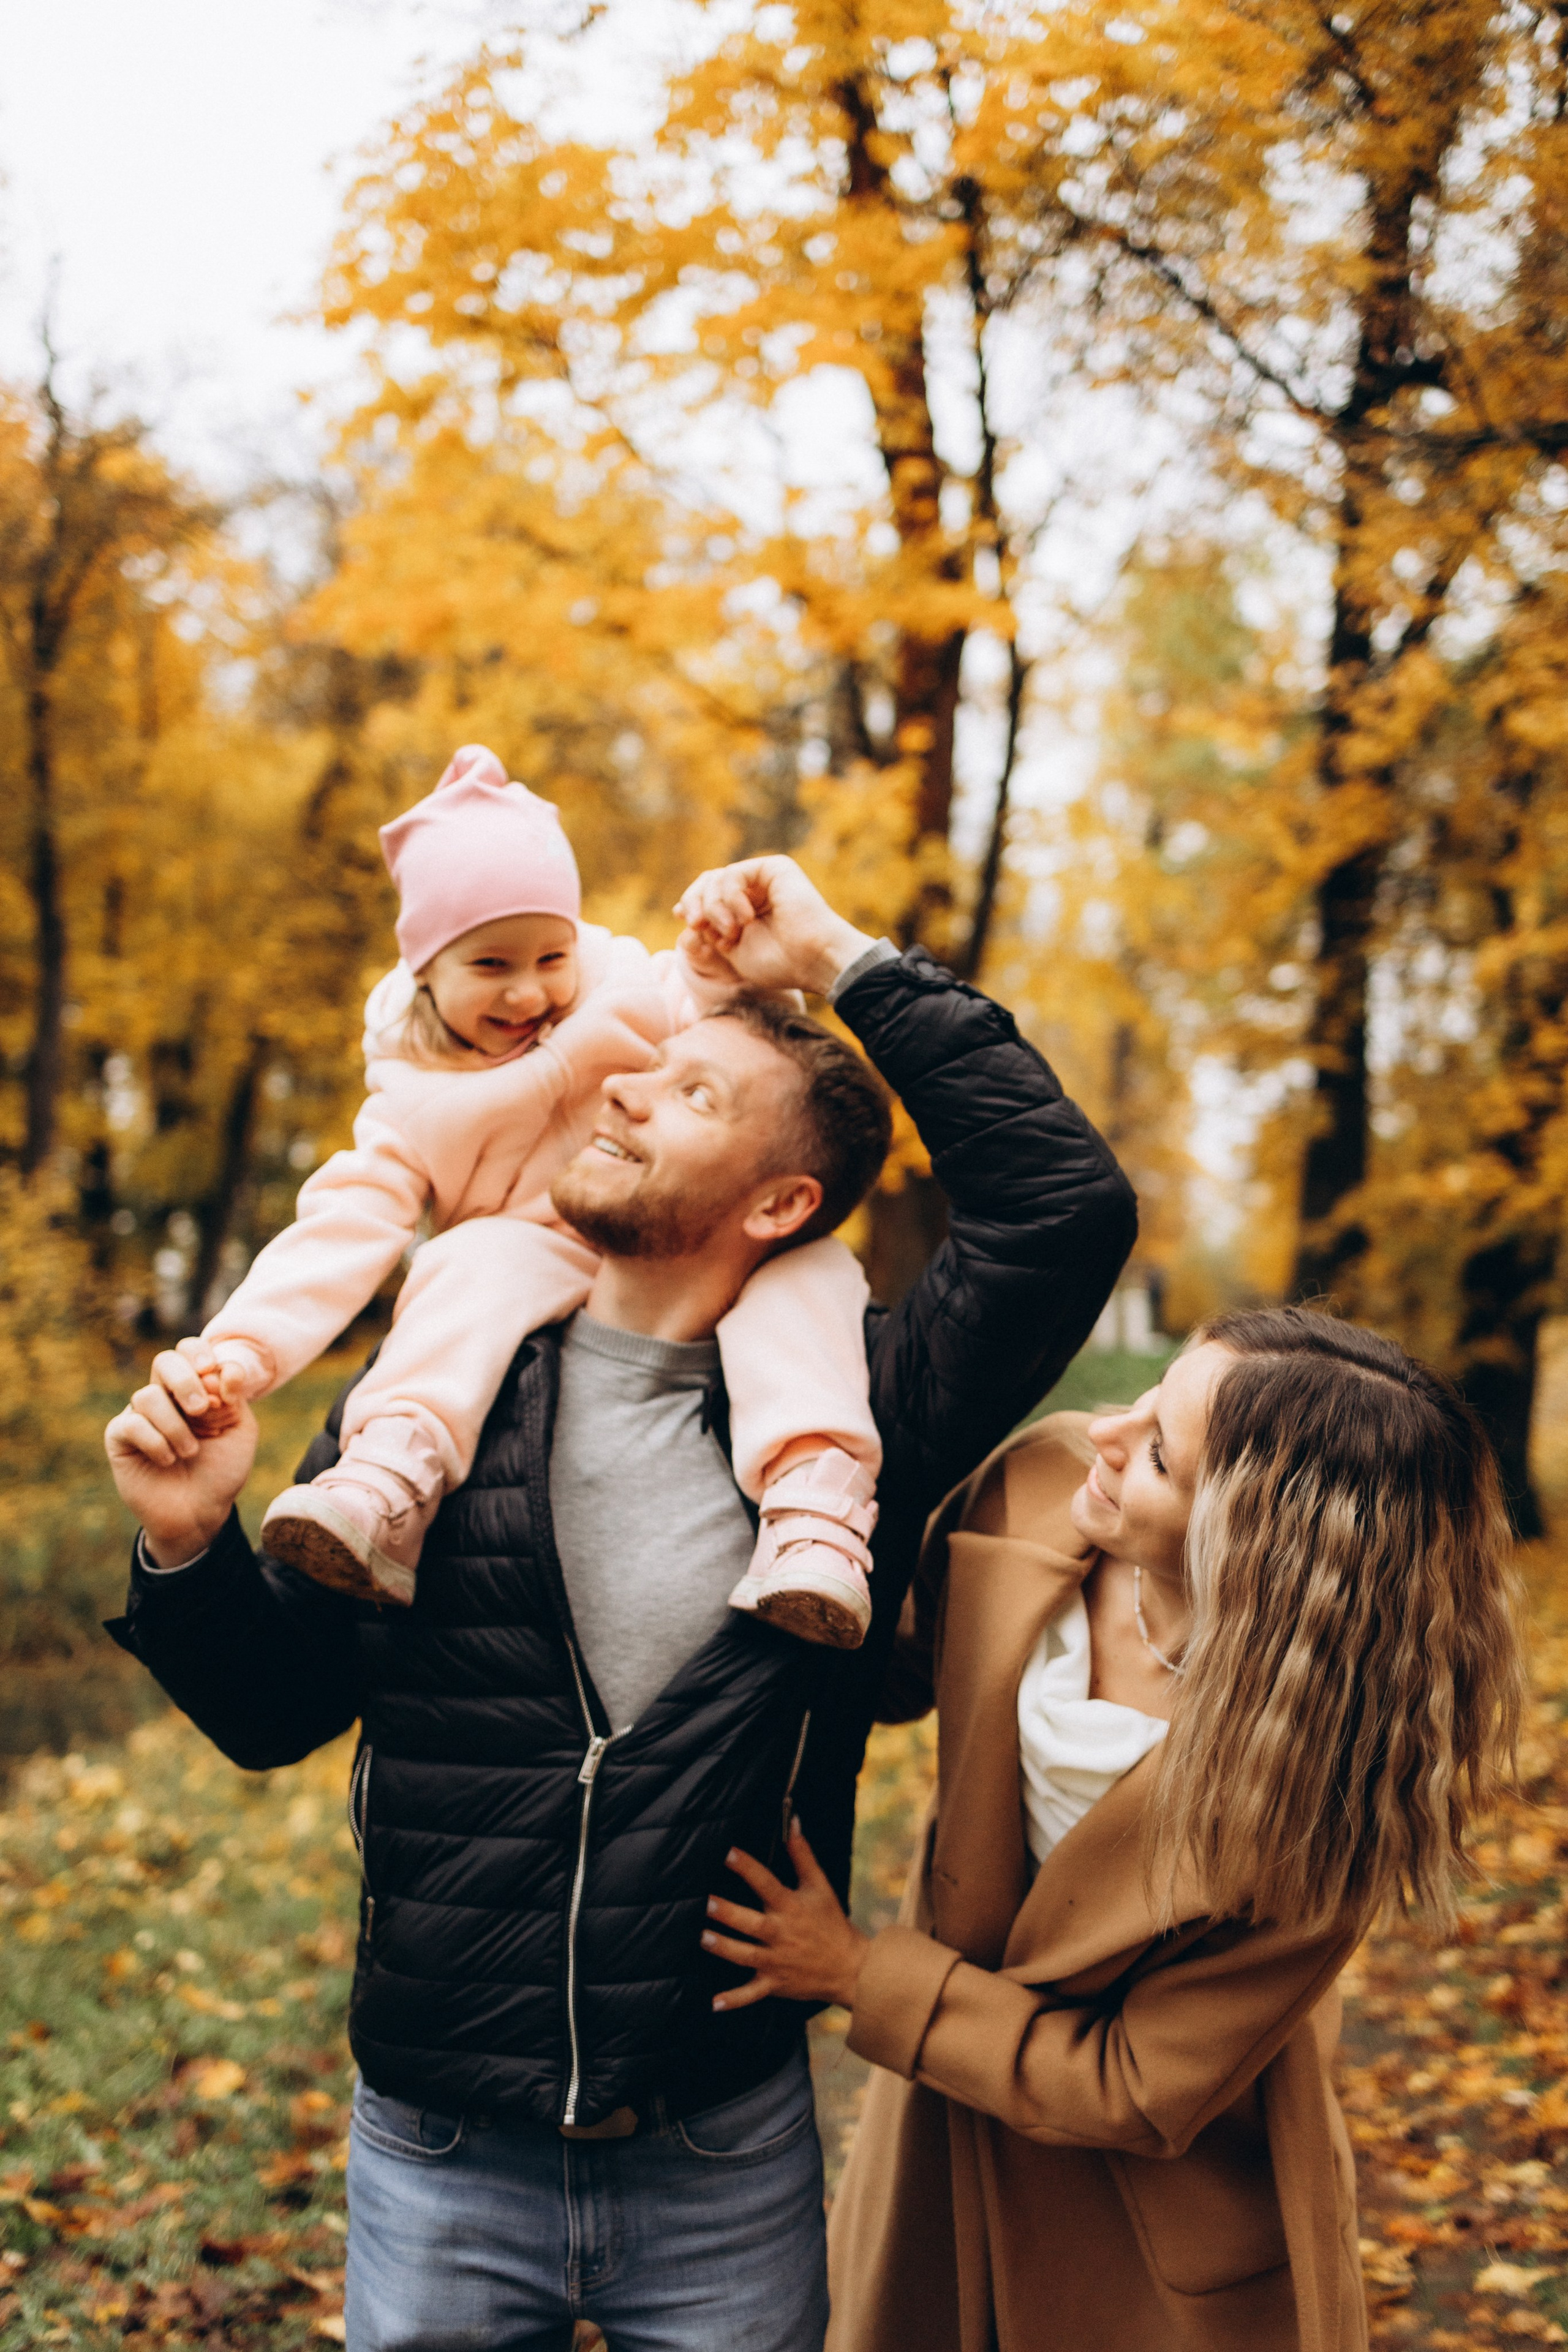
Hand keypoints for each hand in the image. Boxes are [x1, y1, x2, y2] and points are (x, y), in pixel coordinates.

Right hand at [104, 1338, 257, 1566]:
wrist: (201, 1513)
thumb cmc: (221, 1470)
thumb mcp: (240, 1431)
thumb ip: (236, 1398)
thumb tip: (225, 1369)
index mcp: (196, 1388)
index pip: (189, 1351)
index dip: (198, 1353)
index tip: (211, 1371)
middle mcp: (167, 1396)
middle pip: (164, 1361)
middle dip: (185, 1380)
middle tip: (201, 1409)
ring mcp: (141, 1415)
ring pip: (148, 1396)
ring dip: (176, 1426)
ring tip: (189, 1453)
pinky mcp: (120, 1437)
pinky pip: (131, 1423)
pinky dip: (156, 1442)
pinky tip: (168, 1460)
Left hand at [674, 857, 873, 996]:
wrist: (812, 960)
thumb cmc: (779, 963)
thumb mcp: (731, 950)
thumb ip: (708, 930)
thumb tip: (681, 910)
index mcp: (745, 911)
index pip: (707, 896)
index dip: (691, 903)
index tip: (685, 919)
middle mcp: (754, 892)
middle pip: (708, 882)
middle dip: (695, 902)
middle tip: (696, 924)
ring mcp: (764, 879)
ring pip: (717, 878)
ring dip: (714, 908)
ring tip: (731, 933)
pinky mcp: (774, 868)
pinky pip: (733, 874)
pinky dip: (731, 897)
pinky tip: (746, 919)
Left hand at [701, 1821, 870, 2012]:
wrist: (850, 1967)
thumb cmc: (831, 1922)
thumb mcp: (819, 1886)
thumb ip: (802, 1854)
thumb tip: (792, 1821)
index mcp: (791, 1907)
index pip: (766, 1883)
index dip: (747, 1867)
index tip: (727, 1852)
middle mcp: (781, 1934)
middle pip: (751, 1923)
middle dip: (728, 1913)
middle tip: (705, 1902)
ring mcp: (776, 1961)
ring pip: (745, 1955)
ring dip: (723, 1948)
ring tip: (702, 1938)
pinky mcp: (774, 1983)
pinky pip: (751, 1994)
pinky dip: (733, 1999)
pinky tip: (712, 2002)